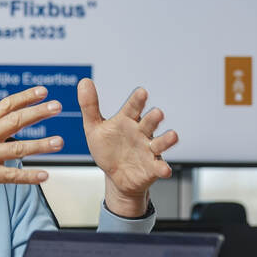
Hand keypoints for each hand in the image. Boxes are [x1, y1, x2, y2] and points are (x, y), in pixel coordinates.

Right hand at [0, 86, 62, 207]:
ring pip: (17, 148)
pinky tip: (44, 176)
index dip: (25, 97)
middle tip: (57, 106)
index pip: (6, 105)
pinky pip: (10, 176)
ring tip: (60, 142)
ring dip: (40, 145)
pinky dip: (28, 177)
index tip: (43, 91)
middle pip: (15, 120)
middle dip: (38, 112)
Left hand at [78, 79, 176, 217]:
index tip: (141, 92)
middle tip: (157, 113)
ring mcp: (148, 149)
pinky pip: (159, 167)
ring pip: (160, 142)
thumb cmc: (108, 148)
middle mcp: (141, 133)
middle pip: (149, 123)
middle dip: (153, 118)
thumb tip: (84, 81)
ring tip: (173, 136)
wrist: (115, 175)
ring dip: (166, 139)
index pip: (133, 107)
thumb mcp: (94, 128)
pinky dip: (162, 168)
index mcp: (127, 120)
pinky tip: (165, 170)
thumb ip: (89, 106)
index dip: (137, 100)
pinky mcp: (152, 167)